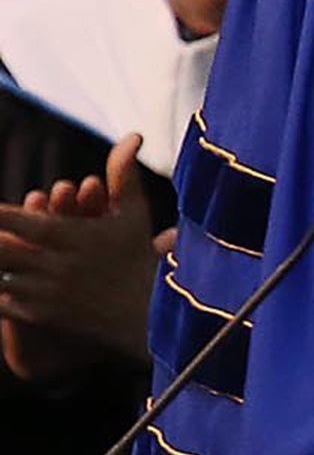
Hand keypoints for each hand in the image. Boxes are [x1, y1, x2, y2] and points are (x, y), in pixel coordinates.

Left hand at [0, 135, 160, 378]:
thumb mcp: (133, 216)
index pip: (14, 219)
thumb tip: (134, 136)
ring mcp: (48, 293)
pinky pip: (3, 305)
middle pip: (0, 249)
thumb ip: (123, 175)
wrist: (157, 319)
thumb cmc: (141, 261)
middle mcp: (55, 265)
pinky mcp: (46, 317)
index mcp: (69, 236)